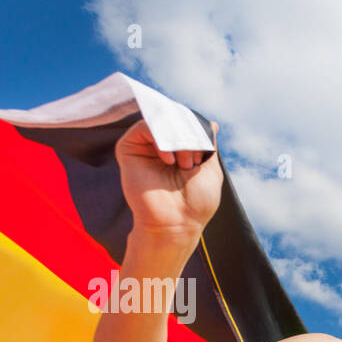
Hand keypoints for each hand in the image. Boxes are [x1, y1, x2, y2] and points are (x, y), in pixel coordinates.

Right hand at [115, 118, 222, 243]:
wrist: (176, 224)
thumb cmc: (196, 203)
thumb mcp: (211, 169)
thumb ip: (209, 144)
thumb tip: (212, 124)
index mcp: (180, 149)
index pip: (188, 122)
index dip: (198, 131)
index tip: (203, 158)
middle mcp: (161, 146)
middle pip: (175, 118)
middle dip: (190, 136)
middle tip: (192, 163)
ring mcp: (145, 147)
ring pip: (162, 120)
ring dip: (178, 139)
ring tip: (184, 164)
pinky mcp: (129, 149)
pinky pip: (144, 126)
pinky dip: (161, 137)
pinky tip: (169, 160)